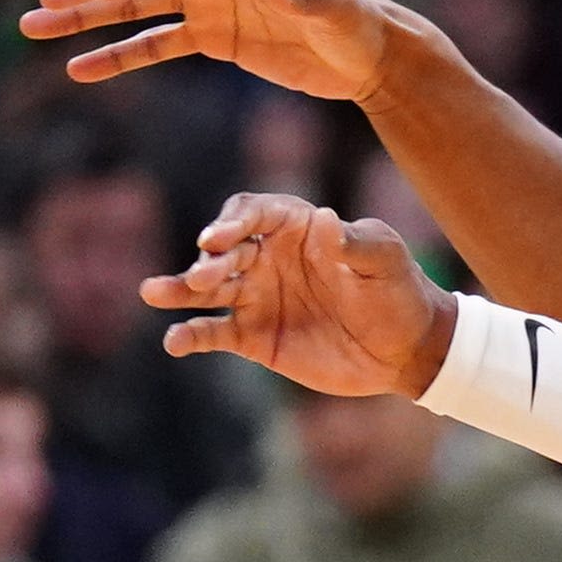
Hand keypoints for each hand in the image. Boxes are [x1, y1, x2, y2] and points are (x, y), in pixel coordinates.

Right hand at [24, 0, 407, 104]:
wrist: (373, 54)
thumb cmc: (360, 28)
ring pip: (137, 8)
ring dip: (88, 19)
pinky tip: (79, 69)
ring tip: (35, 27)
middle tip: (43, 1)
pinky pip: (156, 44)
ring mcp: (211, 4)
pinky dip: (119, 56)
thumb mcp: (337, 14)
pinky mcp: (214, 37)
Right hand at [148, 197, 460, 396]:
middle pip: (223, 251)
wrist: (406, 347)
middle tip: (203, 276)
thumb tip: (327, 222)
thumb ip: (357, 243)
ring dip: (180, 289)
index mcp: (295, 228)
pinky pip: (213, 333)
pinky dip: (191, 336)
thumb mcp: (386, 261)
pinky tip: (174, 341)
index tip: (219, 239)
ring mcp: (256, 297)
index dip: (232, 222)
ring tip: (154, 293)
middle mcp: (267, 258)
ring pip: (206, 290)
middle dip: (209, 261)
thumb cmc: (398, 290)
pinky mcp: (253, 336)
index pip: (251, 214)